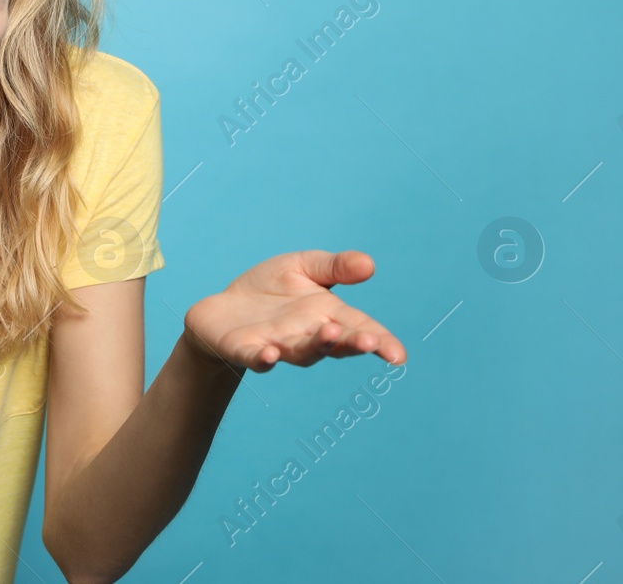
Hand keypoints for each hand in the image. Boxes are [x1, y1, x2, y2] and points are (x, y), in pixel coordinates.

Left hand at [182, 250, 406, 373]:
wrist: (224, 308)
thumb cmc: (270, 289)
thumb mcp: (303, 267)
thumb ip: (335, 267)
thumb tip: (369, 264)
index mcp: (327, 315)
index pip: (360, 328)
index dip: (381, 342)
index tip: (399, 356)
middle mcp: (307, 335)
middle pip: (335, 343)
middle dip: (352, 343)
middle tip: (370, 342)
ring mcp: (278, 344)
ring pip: (301, 351)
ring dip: (316, 345)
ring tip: (329, 333)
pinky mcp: (246, 349)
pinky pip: (256, 357)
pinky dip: (263, 358)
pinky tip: (269, 355)